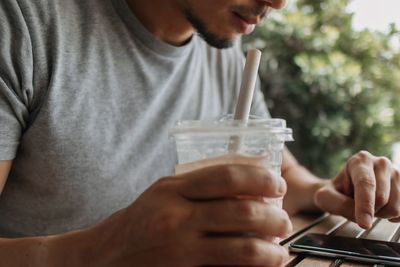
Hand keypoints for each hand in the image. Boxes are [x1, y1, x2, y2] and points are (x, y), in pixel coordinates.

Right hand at [95, 164, 290, 266]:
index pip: (227, 176)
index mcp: (173, 189)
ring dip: (271, 251)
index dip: (261, 178)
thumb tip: (248, 182)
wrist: (104, 257)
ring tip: (279, 250)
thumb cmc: (140, 221)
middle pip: (242, 212)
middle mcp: (177, 218)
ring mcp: (180, 251)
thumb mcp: (164, 191)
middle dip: (274, 217)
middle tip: (284, 221)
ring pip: (242, 249)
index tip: (277, 184)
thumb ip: (200, 184)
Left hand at [314, 151, 399, 228]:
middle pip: (382, 198)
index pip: (365, 183)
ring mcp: (397, 174)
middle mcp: (381, 163)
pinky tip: (382, 209)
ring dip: (380, 215)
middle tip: (357, 207)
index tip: (363, 223)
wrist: (345, 189)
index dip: (365, 205)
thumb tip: (361, 216)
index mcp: (360, 161)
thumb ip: (339, 205)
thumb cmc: (336, 191)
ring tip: (369, 205)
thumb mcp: (326, 197)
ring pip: (396, 207)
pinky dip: (392, 217)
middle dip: (369, 211)